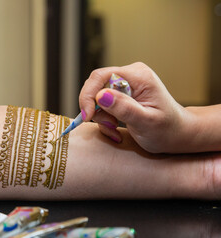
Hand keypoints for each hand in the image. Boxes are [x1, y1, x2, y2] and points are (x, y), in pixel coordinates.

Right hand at [79, 62, 193, 152]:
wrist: (177, 134)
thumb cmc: (167, 130)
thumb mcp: (146, 122)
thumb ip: (124, 108)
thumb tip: (100, 95)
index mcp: (138, 76)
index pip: (101, 76)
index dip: (89, 95)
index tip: (88, 116)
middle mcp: (130, 75)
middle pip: (96, 86)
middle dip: (96, 109)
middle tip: (109, 126)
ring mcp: (125, 84)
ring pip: (96, 97)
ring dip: (101, 117)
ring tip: (115, 130)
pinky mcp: (121, 94)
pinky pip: (101, 104)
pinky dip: (104, 119)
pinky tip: (116, 129)